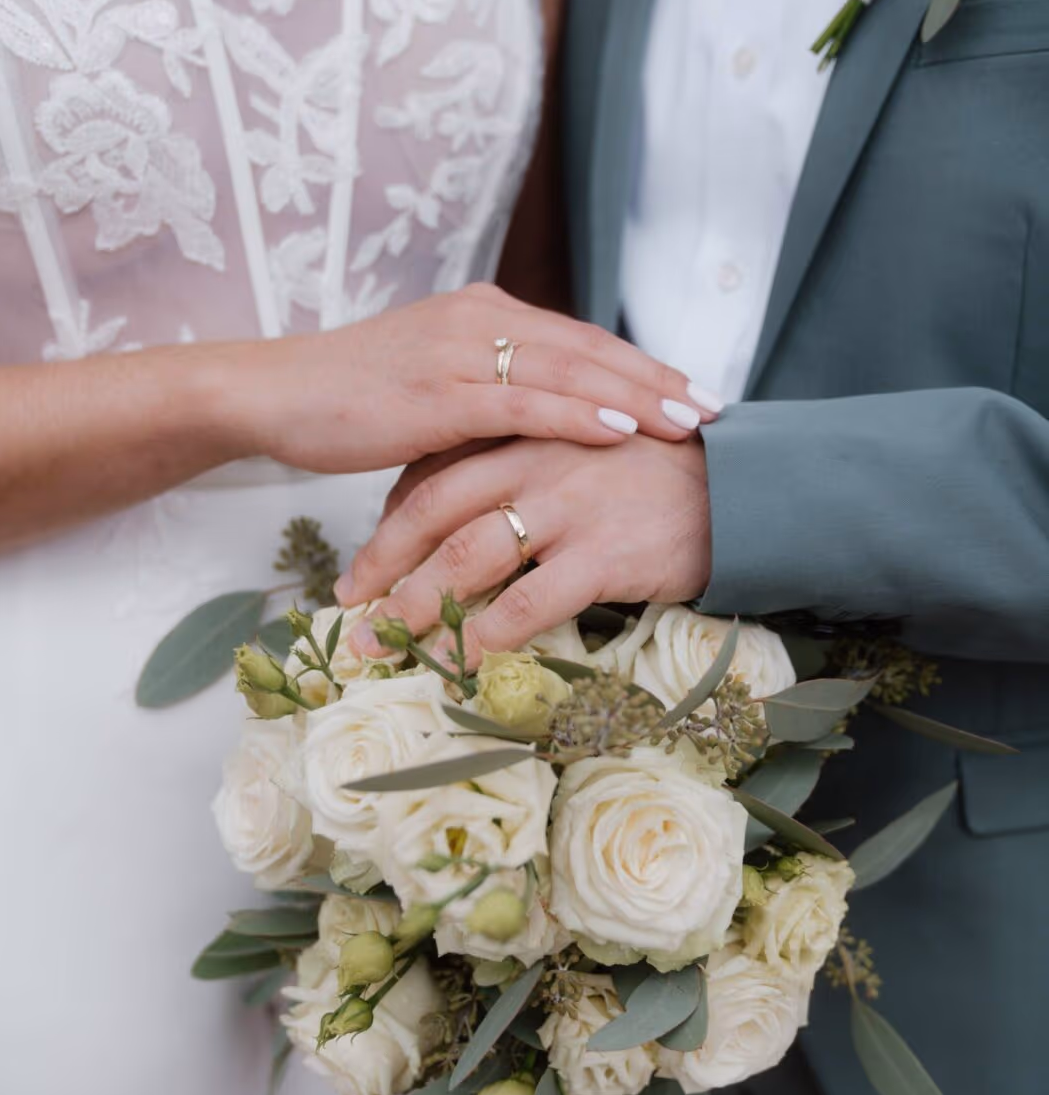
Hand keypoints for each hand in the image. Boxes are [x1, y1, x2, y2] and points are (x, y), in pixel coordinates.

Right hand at [225, 284, 720, 475]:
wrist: (277, 394)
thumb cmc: (353, 397)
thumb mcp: (433, 382)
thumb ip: (489, 388)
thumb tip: (544, 418)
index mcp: (482, 312)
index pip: (579, 338)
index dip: (641, 365)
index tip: (692, 390)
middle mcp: (479, 320)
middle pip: (588, 348)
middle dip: (657, 380)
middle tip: (716, 408)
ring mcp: (459, 353)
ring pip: (567, 371)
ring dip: (635, 397)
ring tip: (688, 422)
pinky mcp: (438, 393)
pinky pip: (523, 402)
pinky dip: (578, 413)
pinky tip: (621, 429)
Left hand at [336, 436, 712, 661]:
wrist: (743, 489)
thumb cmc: (657, 475)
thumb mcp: (582, 450)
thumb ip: (524, 469)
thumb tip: (466, 518)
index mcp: (526, 432)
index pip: (435, 472)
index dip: (390, 521)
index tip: (364, 564)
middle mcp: (538, 461)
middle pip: (435, 512)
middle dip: (384, 564)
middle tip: (350, 607)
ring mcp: (570, 506)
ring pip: (469, 556)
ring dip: (420, 605)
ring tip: (386, 644)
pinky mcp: (604, 552)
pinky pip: (531, 600)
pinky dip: (490, 633)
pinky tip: (463, 662)